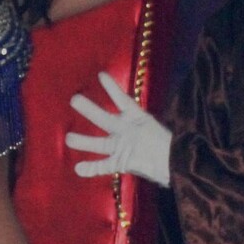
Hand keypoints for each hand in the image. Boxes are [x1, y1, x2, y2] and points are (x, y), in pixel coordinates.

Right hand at [66, 72, 172, 186]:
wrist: (175, 166)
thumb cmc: (170, 145)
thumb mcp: (163, 132)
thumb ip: (148, 127)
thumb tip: (145, 120)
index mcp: (136, 119)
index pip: (122, 101)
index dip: (112, 89)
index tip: (100, 75)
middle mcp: (125, 130)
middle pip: (104, 119)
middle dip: (89, 110)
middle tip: (74, 99)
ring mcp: (121, 147)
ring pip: (99, 143)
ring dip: (84, 142)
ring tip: (68, 138)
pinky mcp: (121, 162)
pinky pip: (104, 165)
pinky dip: (91, 168)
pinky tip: (79, 169)